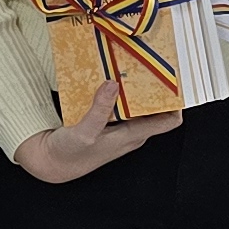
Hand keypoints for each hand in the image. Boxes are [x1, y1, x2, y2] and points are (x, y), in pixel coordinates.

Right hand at [12, 80, 183, 183]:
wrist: (51, 163)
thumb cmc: (70, 154)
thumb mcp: (84, 132)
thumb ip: (99, 109)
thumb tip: (113, 84)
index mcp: (133, 136)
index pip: (169, 122)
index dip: (176, 102)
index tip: (176, 82)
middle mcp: (131, 132)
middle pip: (156, 108)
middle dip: (157, 88)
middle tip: (153, 65)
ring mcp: (120, 127)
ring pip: (138, 104)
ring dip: (137, 87)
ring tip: (133, 66)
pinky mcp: (108, 122)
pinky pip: (121, 103)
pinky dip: (119, 90)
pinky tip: (111, 77)